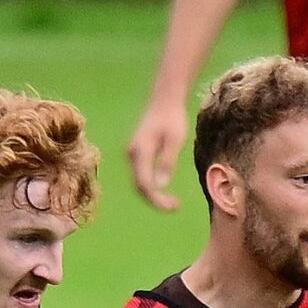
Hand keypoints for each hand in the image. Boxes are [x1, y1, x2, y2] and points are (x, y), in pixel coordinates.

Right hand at [128, 97, 191, 213]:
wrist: (164, 100)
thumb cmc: (173, 118)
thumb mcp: (175, 140)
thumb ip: (167, 161)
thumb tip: (161, 184)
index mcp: (140, 151)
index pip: (144, 183)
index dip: (157, 199)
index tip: (175, 206)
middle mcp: (132, 154)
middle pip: (139, 186)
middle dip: (156, 200)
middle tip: (176, 207)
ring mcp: (132, 154)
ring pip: (139, 182)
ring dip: (154, 195)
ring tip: (173, 202)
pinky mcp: (136, 154)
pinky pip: (141, 176)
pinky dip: (152, 187)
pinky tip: (165, 190)